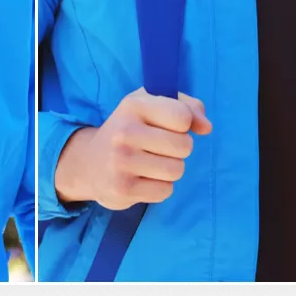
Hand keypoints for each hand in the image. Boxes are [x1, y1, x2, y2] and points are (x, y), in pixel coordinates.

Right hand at [54, 88, 210, 209]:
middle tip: (159, 147)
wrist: (89, 162)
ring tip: (150, 162)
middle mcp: (124, 132)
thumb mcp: (152, 105)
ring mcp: (121, 162)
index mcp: (134, 105)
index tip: (169, 125)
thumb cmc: (130, 128)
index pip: (182, 116)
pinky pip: (165, 190)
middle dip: (179, 148)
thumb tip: (206, 127)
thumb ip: (187, 106)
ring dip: (170, 169)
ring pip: (177, 170)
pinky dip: (159, 186)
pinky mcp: (122, 189)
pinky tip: (142, 178)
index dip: (184, 123)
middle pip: (184, 146)